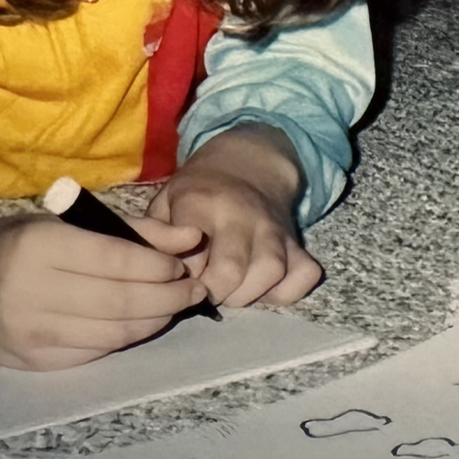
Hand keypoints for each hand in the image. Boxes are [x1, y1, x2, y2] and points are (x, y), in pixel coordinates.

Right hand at [0, 212, 210, 370]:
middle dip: (169, 297)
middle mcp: (31, 292)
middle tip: (195, 289)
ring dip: (156, 320)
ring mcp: (30, 333)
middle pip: (121, 302)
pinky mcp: (34, 363)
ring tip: (176, 304)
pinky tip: (141, 322)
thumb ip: (131, 231)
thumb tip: (192, 240)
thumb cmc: (16, 244)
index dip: (159, 266)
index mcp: (38, 246)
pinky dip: (127, 337)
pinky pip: (96, 352)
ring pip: (114, 333)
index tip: (184, 263)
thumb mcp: (64, 222)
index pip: (116, 260)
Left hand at [150, 128, 323, 307]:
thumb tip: (156, 274)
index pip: (190, 259)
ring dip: (248, 295)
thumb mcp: (165, 201)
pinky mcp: (298, 242)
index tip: (178, 278)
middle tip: (206, 290)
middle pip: (232, 271)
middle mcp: (242, 215)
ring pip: (271, 273)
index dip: (181, 279)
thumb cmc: (199, 191)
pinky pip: (303, 275)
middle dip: (214, 293)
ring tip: (232, 290)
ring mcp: (274, 229)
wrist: (249, 162)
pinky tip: (264, 289)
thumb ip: (155, 236)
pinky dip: (286, 292)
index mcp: (201, 204)